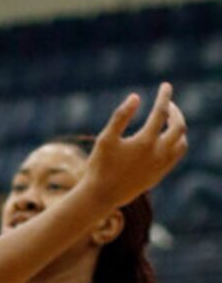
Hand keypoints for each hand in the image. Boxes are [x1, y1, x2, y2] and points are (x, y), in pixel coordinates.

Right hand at [83, 82, 186, 208]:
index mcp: (144, 142)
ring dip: (178, 128)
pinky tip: (164, 139)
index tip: (165, 86)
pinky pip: (176, 156)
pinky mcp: (159, 175)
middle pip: (178, 126)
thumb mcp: (105, 138)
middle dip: (175, 112)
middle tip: (167, 104)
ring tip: (167, 121)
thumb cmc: (99, 166)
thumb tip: (136, 96)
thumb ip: (120, 116)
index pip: (161, 112)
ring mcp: (161, 166)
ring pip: (181, 142)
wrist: (102, 196)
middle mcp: (157, 154)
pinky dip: (176, 143)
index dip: (164, 96)